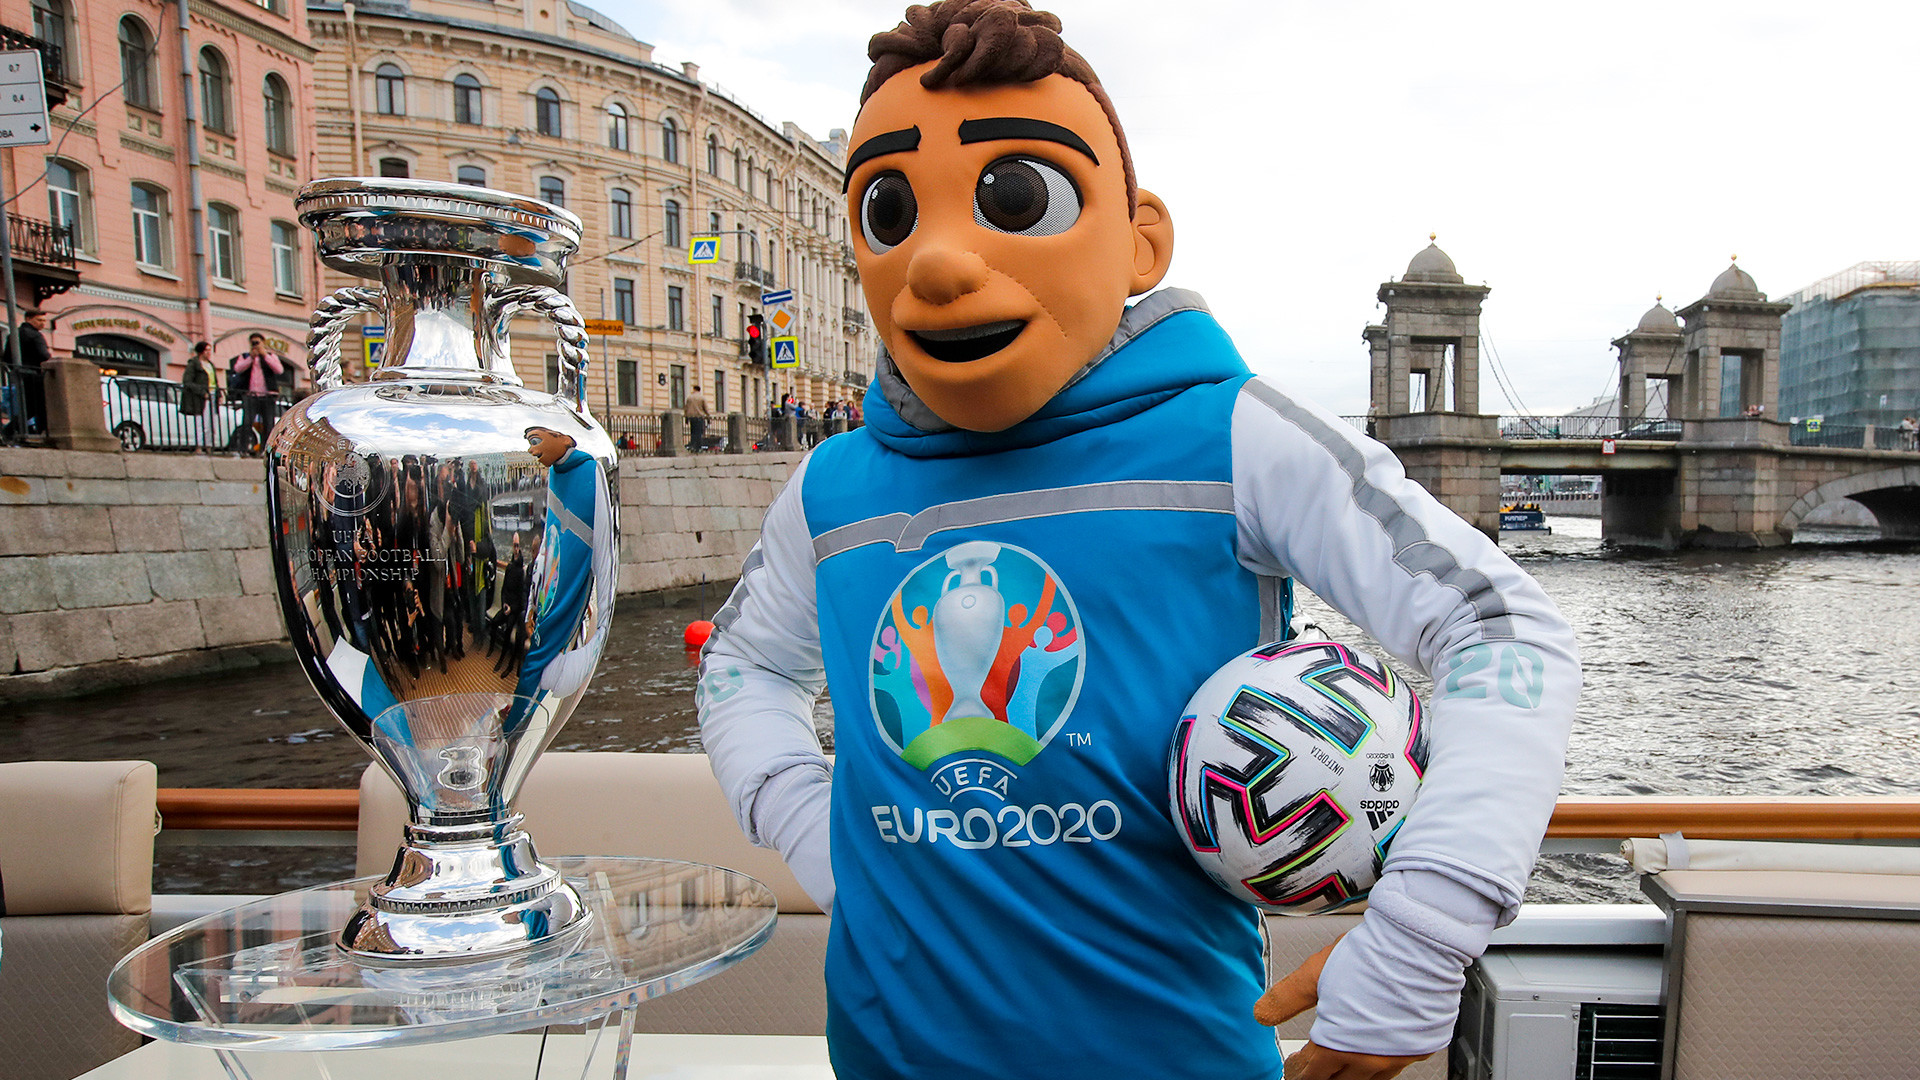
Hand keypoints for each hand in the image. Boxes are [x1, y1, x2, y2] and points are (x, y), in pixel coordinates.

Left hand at [1255, 939, 1431, 1079]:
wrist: (1419, 946)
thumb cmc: (1371, 955)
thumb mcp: (1314, 974)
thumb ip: (1285, 998)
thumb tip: (1261, 1013)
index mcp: (1340, 1045)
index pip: (1312, 1072)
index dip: (1298, 1071)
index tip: (1293, 1068)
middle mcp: (1371, 1059)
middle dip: (1323, 1076)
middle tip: (1312, 1070)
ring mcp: (1398, 1055)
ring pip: (1369, 1079)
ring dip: (1350, 1073)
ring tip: (1340, 1065)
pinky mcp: (1421, 1046)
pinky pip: (1396, 1066)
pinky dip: (1379, 1064)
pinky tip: (1375, 1053)